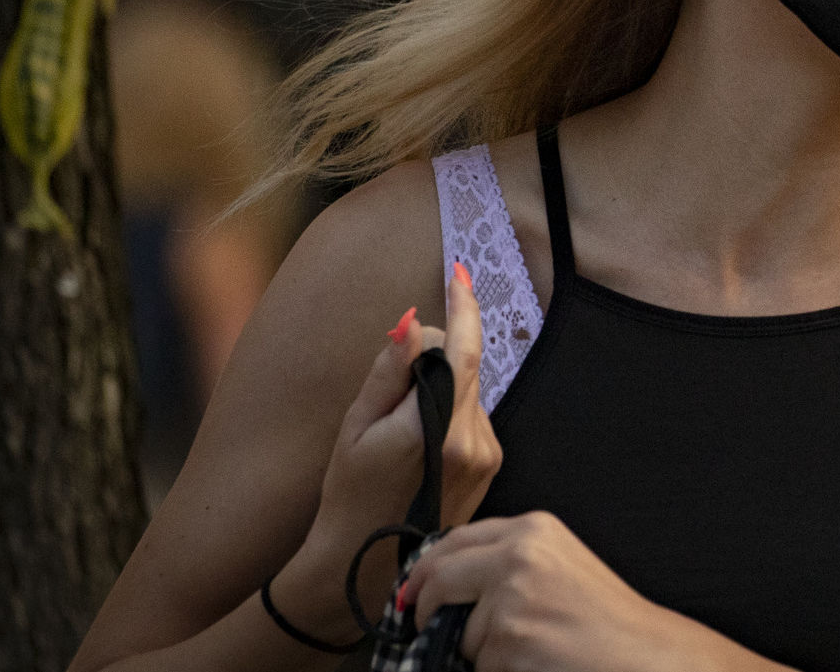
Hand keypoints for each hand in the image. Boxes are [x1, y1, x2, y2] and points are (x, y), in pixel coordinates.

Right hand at [306, 261, 503, 594]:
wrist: (366, 566)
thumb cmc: (349, 497)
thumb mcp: (355, 428)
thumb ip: (389, 371)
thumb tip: (414, 323)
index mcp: (438, 428)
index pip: (463, 350)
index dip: (463, 307)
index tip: (458, 273)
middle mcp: (474, 440)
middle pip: (462, 367)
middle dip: (431, 360)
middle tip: (388, 394)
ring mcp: (487, 456)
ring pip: (466, 393)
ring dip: (438, 392)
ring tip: (398, 435)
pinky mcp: (491, 466)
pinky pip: (470, 418)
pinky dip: (447, 414)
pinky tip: (418, 449)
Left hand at [403, 512, 718, 671]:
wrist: (643, 654)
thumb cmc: (605, 620)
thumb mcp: (558, 566)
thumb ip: (507, 562)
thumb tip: (441, 584)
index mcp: (534, 529)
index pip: (455, 539)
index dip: (426, 568)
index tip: (413, 591)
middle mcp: (520, 555)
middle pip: (439, 579)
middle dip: (426, 609)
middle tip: (427, 627)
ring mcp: (513, 598)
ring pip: (458, 631)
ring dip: (479, 650)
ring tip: (530, 648)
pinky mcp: (510, 641)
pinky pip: (479, 665)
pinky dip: (498, 671)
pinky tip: (536, 663)